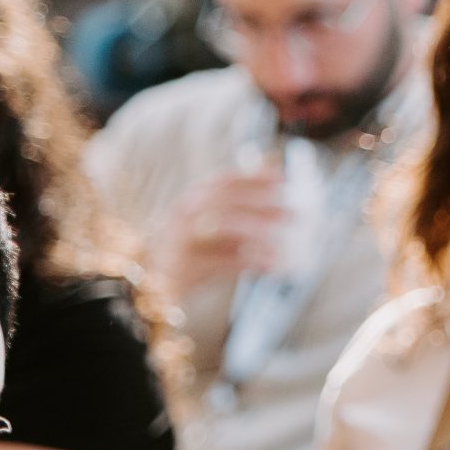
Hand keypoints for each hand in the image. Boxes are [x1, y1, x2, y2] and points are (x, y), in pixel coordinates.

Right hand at [162, 168, 290, 292]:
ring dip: (257, 234)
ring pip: (224, 228)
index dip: (256, 178)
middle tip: (293, 215)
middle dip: (261, 206)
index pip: (226, 181)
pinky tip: (273, 266)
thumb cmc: (194, 250)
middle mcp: (185, 214)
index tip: (284, 179)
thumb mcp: (216, 223)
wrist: (157, 285)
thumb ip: (243, 198)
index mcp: (193, 199)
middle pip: (227, 201)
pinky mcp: (185, 267)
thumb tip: (273, 164)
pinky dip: (251, 262)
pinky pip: (224, 262)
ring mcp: (182, 239)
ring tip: (281, 244)